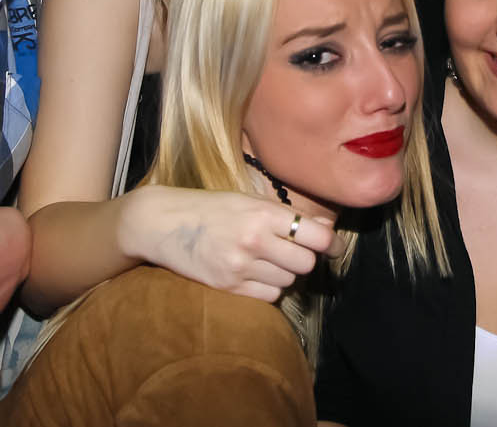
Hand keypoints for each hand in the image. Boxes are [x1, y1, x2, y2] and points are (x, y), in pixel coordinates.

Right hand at [121, 185, 341, 302]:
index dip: (331, 244)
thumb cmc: (211, 208)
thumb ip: (286, 216)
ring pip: (288, 281)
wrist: (162, 222)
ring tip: (266, 260)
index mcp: (263, 213)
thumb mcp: (249, 200)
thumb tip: (326, 231)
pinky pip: (269, 297)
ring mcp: (240, 265)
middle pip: (305, 264)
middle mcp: (254, 240)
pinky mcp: (227, 286)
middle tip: (293, 253)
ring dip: (284, 274)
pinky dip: (269, 289)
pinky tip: (255, 274)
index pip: (315, 236)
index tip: (334, 248)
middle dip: (304, 260)